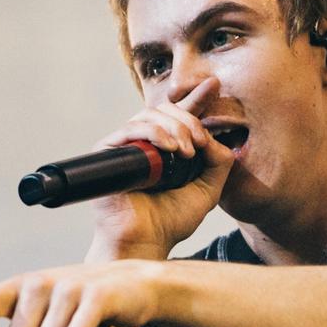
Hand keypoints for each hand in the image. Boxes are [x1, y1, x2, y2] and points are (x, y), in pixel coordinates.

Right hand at [88, 77, 233, 260]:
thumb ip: (218, 162)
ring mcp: (127, 146)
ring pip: (151, 115)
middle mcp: (145, 144)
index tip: (213, 85)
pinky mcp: (109, 152)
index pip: (180, 116)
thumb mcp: (208, 188)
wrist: (146, 241)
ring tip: (188, 152)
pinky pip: (131, 129)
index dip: (196, 98)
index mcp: (166, 149)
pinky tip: (172, 149)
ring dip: (175, 128)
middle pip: (166, 111)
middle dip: (189, 121)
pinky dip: (154, 133)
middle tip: (200, 143)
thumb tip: (216, 138)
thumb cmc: (172, 220)